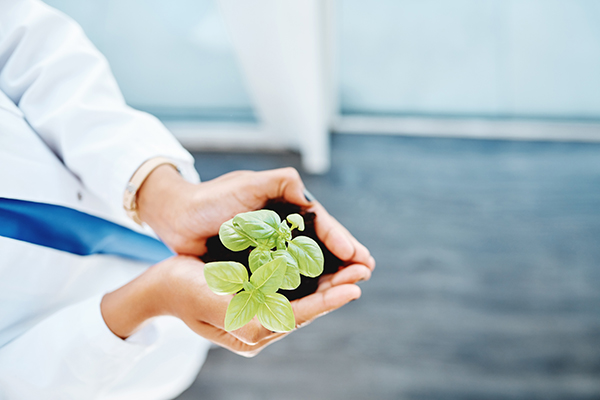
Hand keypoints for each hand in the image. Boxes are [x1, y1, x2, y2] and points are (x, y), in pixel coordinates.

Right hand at [100, 255, 371, 355]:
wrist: (157, 289)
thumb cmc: (181, 289)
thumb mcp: (211, 299)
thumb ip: (246, 313)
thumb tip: (286, 318)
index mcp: (248, 331)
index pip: (297, 316)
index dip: (328, 302)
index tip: (355, 288)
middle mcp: (257, 330)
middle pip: (305, 311)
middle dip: (335, 292)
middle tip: (363, 273)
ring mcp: (255, 321)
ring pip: (300, 304)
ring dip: (327, 287)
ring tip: (352, 271)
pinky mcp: (253, 308)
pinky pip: (288, 298)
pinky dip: (308, 286)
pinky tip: (322, 272)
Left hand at [136, 166, 374, 270]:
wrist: (176, 217)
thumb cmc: (211, 198)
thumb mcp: (250, 185)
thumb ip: (283, 183)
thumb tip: (312, 200)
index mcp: (286, 207)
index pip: (321, 225)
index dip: (341, 240)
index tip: (359, 256)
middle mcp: (282, 228)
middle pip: (320, 246)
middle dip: (344, 259)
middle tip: (365, 273)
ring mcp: (270, 247)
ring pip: (307, 263)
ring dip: (329, 274)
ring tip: (351, 285)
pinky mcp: (256, 263)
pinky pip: (285, 275)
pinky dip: (304, 283)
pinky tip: (318, 293)